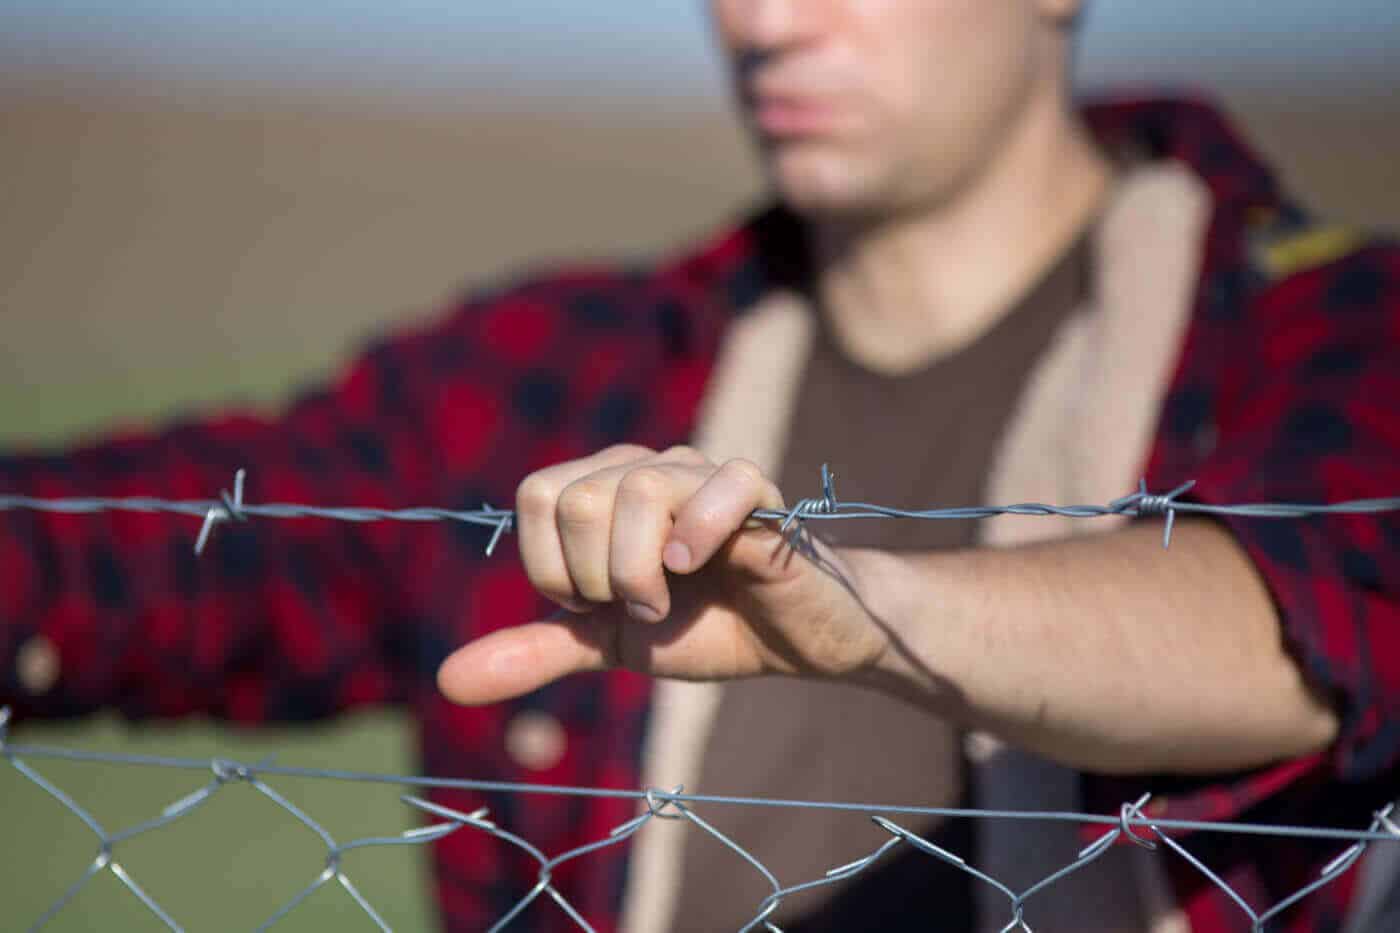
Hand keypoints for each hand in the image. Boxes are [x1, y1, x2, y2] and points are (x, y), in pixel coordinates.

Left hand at [436, 445, 893, 704]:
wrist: (793, 641)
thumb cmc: (704, 627)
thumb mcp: (609, 642)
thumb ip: (536, 650)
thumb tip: (446, 681)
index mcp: (607, 489)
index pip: (537, 495)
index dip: (550, 566)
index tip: (592, 603)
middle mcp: (651, 467)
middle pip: (578, 497)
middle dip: (594, 577)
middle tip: (636, 607)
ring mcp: (707, 475)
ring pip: (639, 487)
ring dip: (639, 570)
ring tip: (666, 601)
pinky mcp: (764, 496)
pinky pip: (724, 483)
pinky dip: (700, 533)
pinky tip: (698, 568)